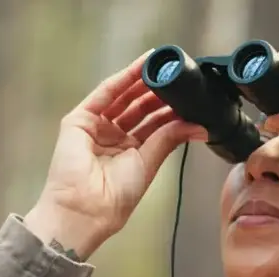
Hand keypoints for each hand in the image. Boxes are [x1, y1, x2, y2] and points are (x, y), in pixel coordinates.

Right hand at [25, 50, 207, 257]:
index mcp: (130, 152)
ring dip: (141, 82)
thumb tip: (199, 126)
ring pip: (121, 97)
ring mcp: (95, 128)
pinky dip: (122, 79)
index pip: (152, 124)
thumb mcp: (149, 162)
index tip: (187, 96)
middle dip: (157, 94)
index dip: (168, 109)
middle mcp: (112, 138)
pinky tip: (140, 66)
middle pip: (137, 108)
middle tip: (176, 79)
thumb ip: (170, 138)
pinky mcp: (79, 120)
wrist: (87, 208)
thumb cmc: (115, 197)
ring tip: (162, 68)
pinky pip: (104, 94)